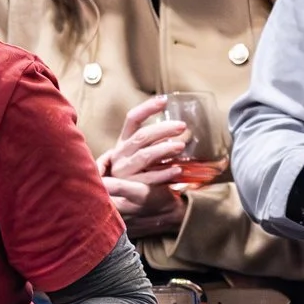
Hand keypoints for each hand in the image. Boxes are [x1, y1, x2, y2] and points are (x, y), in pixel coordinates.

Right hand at [100, 95, 187, 238]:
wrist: (125, 202)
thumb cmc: (137, 173)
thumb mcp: (141, 154)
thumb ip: (153, 141)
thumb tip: (178, 128)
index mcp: (124, 142)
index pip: (133, 119)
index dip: (147, 108)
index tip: (164, 100)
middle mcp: (122, 154)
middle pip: (142, 136)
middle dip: (163, 129)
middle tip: (182, 126)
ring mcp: (125, 171)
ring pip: (145, 155)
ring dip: (164, 149)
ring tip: (181, 146)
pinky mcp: (132, 187)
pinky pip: (149, 178)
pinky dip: (164, 173)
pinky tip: (177, 170)